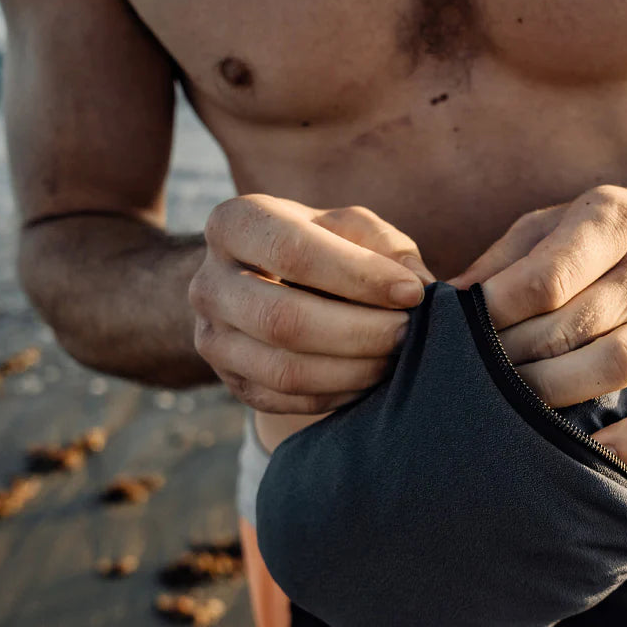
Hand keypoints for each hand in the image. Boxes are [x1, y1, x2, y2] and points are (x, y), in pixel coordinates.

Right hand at [189, 194, 434, 412]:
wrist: (279, 288)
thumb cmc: (327, 249)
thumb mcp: (353, 230)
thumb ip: (386, 248)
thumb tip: (417, 286)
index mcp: (235, 224)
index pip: (292, 251)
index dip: (358, 276)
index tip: (411, 292)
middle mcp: (209, 283)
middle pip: (283, 319)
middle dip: (359, 331)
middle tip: (406, 332)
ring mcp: (213, 340)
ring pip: (284, 370)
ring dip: (353, 369)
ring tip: (394, 357)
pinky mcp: (233, 384)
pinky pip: (289, 401)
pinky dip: (340, 394)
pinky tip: (370, 377)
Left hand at [448, 185, 626, 464]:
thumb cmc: (587, 240)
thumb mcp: (544, 226)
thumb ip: (499, 262)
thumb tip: (446, 301)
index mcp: (612, 223)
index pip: (548, 278)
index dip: (498, 309)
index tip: (460, 326)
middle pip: (573, 327)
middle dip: (513, 354)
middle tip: (471, 369)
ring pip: (614, 365)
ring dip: (554, 390)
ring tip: (510, 401)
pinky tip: (595, 453)